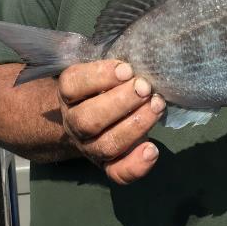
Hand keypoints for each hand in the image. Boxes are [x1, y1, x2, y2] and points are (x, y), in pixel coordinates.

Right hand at [56, 59, 165, 183]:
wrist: (89, 118)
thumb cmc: (103, 85)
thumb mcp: (100, 69)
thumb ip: (112, 64)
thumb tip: (141, 52)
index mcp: (69, 94)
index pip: (73, 84)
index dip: (99, 76)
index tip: (126, 68)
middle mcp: (74, 122)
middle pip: (88, 119)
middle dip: (121, 102)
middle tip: (144, 87)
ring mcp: (90, 146)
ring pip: (106, 144)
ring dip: (135, 126)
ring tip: (157, 106)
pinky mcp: (107, 165)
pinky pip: (117, 173)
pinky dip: (135, 165)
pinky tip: (152, 149)